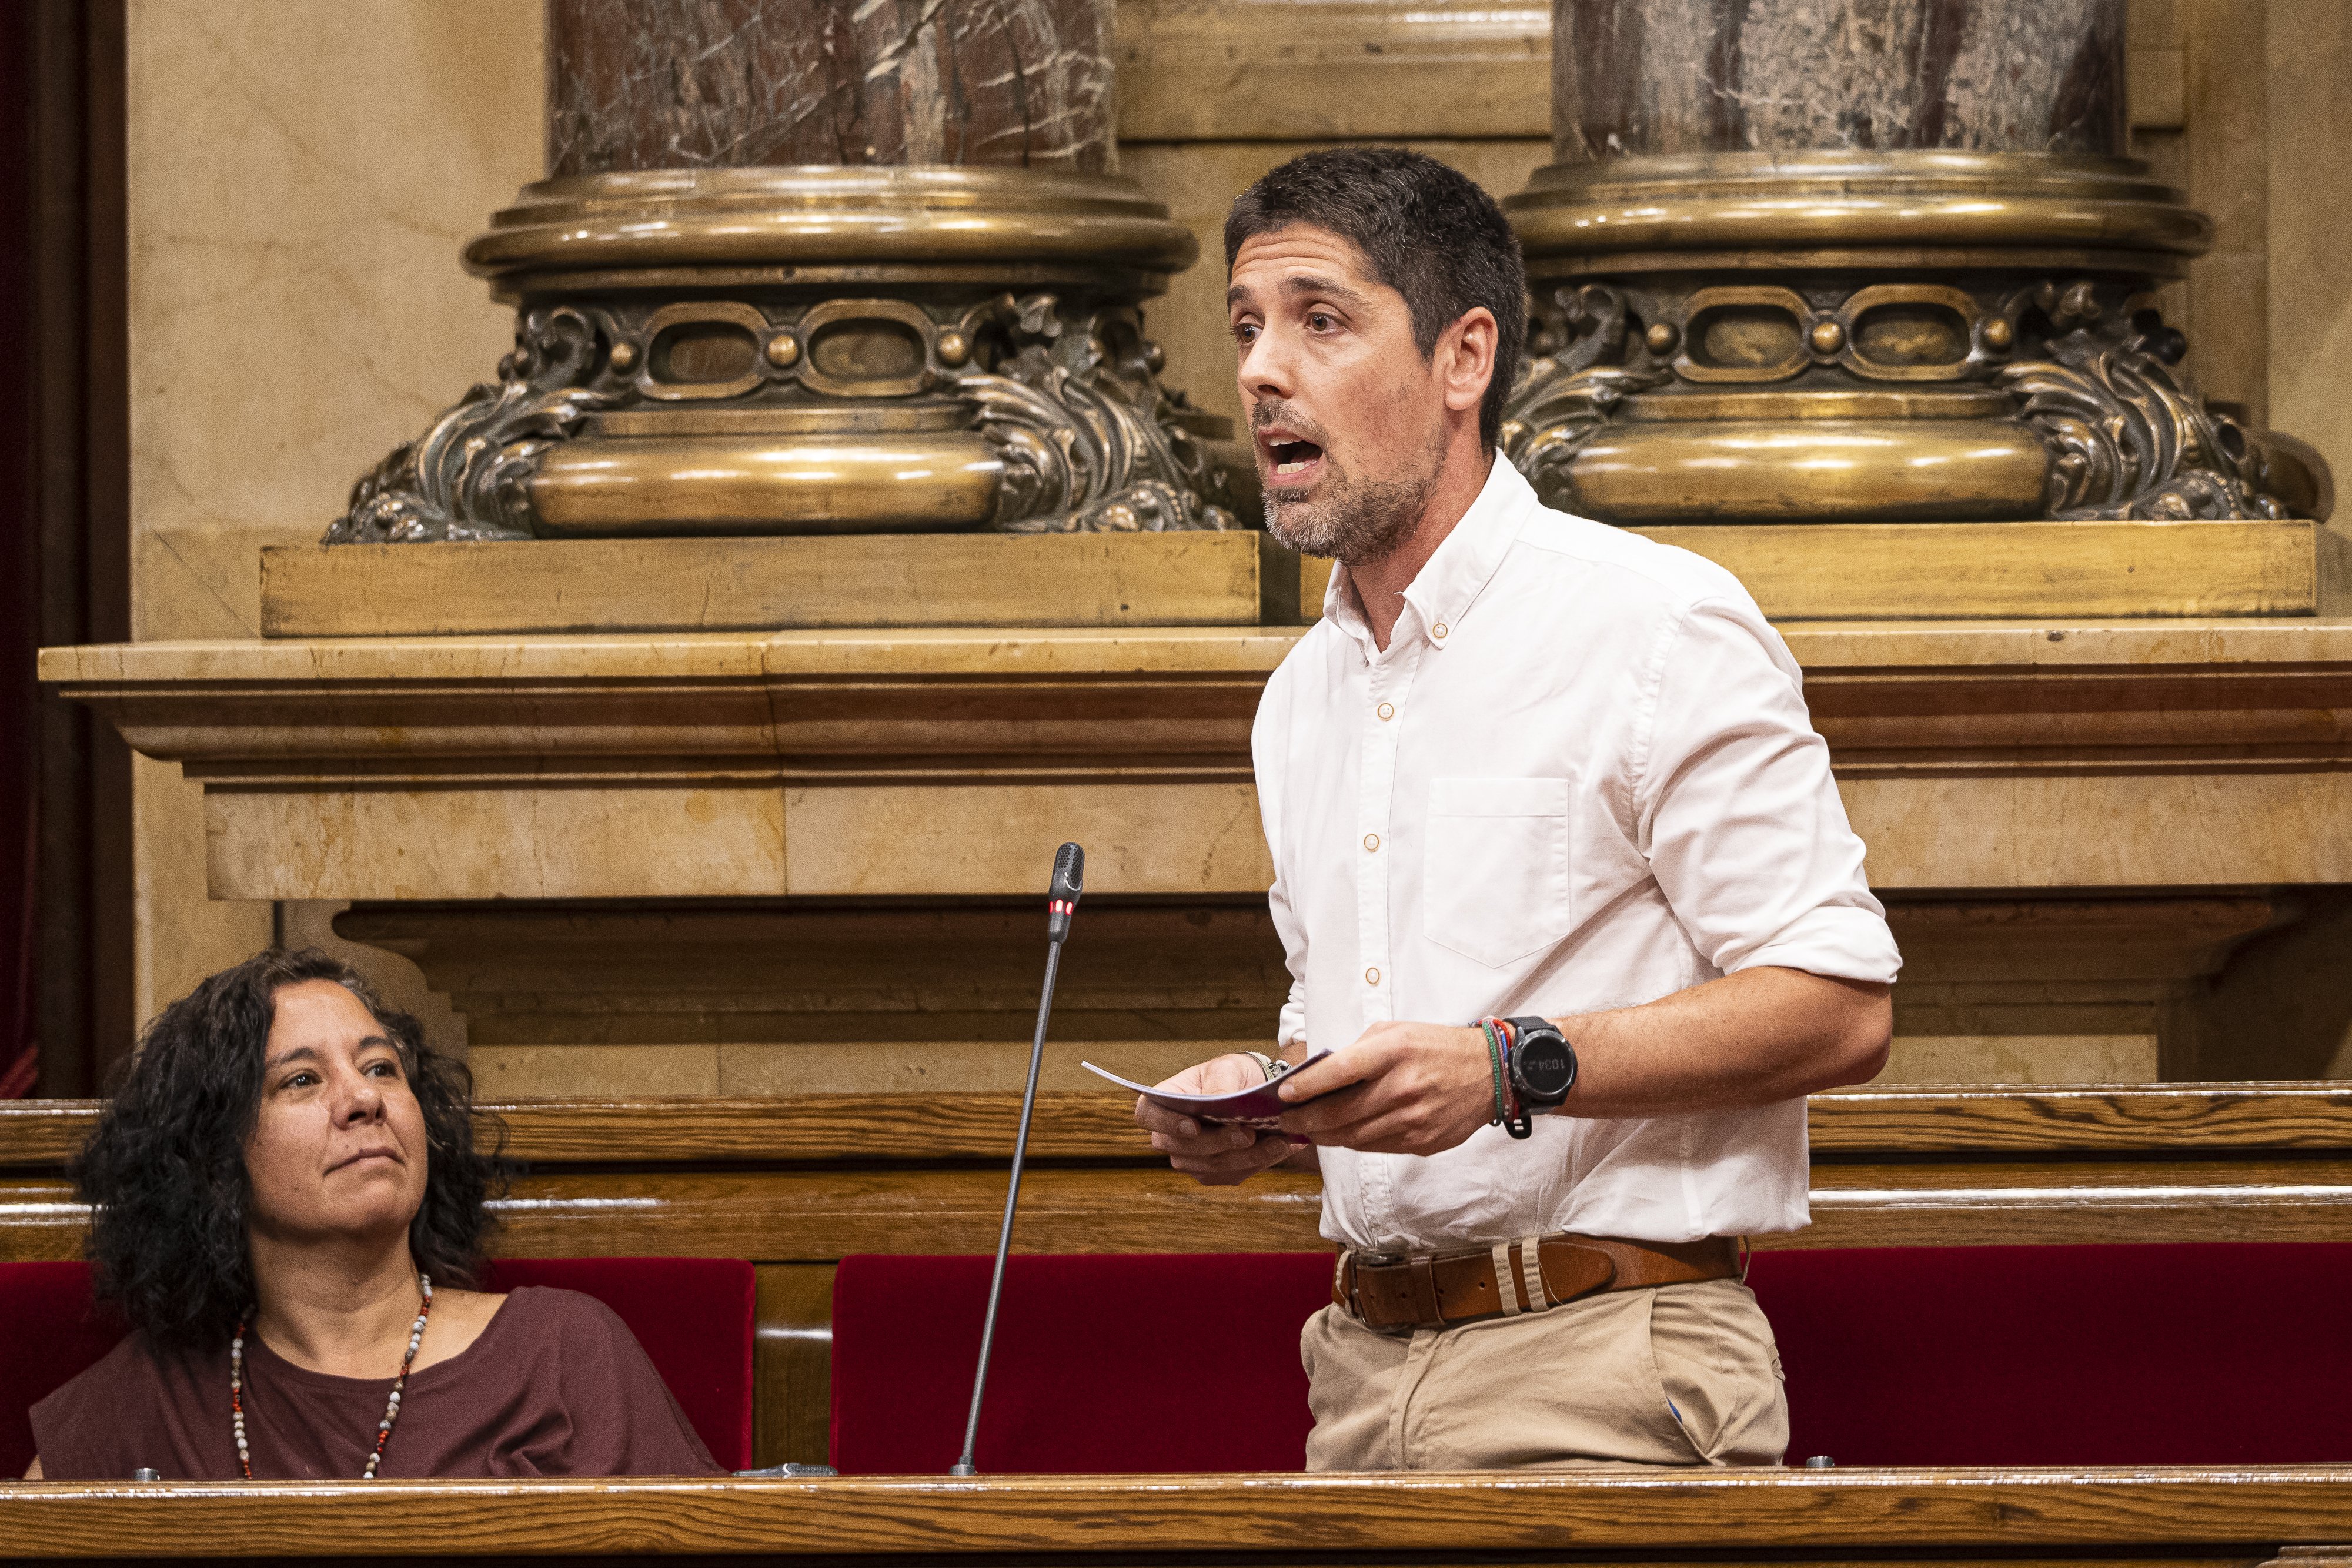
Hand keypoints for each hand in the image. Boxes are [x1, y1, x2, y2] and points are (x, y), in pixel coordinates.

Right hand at [1135, 1053, 1299, 1186]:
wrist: (1257, 1092)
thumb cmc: (1234, 1074)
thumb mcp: (1227, 1068)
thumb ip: (1220, 1085)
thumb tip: (1218, 1101)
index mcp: (1164, 1101)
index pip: (1147, 1115)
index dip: (1165, 1124)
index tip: (1193, 1126)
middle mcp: (1170, 1134)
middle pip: (1182, 1148)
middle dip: (1219, 1143)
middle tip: (1248, 1134)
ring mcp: (1190, 1157)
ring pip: (1211, 1166)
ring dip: (1246, 1156)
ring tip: (1278, 1142)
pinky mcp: (1213, 1173)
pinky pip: (1231, 1174)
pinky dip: (1258, 1163)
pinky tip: (1279, 1148)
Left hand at [1276, 1021, 1495, 1155]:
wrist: (1489, 1073)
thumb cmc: (1436, 1047)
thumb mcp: (1396, 1032)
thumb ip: (1358, 1052)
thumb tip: (1320, 1074)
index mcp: (1394, 1051)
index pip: (1340, 1071)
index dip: (1307, 1086)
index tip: (1284, 1094)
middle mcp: (1403, 1087)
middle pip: (1340, 1112)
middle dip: (1305, 1119)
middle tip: (1285, 1119)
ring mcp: (1413, 1119)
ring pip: (1354, 1137)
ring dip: (1324, 1136)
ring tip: (1307, 1130)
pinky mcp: (1422, 1142)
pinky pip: (1375, 1147)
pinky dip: (1352, 1142)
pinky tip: (1340, 1135)